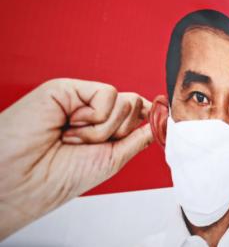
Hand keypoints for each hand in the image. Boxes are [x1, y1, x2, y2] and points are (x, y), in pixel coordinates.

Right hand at [0, 79, 153, 238]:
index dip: (149, 114)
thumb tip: (160, 120)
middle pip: (135, 105)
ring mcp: (81, 99)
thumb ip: (138, 137)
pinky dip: (95, 117)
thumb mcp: (113, 158)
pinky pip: (108, 94)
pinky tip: (70, 125)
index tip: (161, 115)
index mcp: (103, 128)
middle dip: (120, 131)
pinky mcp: (69, 88)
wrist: (25, 179)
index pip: (136, 111)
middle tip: (90, 144)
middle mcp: (93, 111)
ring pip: (125, 101)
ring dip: (103, 129)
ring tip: (73, 138)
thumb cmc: (61, 174)